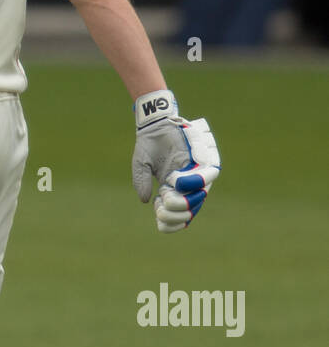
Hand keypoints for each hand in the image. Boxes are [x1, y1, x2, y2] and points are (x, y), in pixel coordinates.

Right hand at [132, 89, 219, 232]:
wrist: (157, 123)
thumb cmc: (149, 144)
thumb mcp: (141, 165)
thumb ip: (142, 182)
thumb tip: (146, 201)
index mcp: (171, 190)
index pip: (177, 214)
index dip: (171, 223)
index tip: (159, 219)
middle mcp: (185, 186)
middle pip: (190, 211)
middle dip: (176, 214)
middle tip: (162, 206)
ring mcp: (194, 175)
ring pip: (199, 198)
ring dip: (186, 202)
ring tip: (169, 195)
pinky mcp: (202, 161)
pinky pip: (206, 177)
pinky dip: (194, 182)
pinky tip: (177, 181)